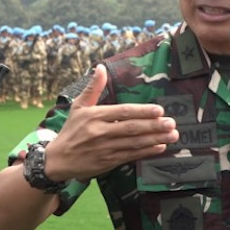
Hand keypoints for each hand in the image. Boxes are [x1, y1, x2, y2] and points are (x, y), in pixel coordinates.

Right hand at [44, 64, 178, 180]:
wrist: (57, 160)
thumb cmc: (71, 130)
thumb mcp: (78, 106)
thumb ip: (93, 88)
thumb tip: (101, 67)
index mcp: (94, 116)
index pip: (122, 112)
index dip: (142, 111)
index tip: (159, 110)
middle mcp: (100, 132)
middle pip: (131, 129)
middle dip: (154, 126)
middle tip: (172, 123)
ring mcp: (105, 149)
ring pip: (134, 143)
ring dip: (155, 139)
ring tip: (173, 135)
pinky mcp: (108, 162)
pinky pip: (131, 156)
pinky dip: (147, 152)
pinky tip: (160, 147)